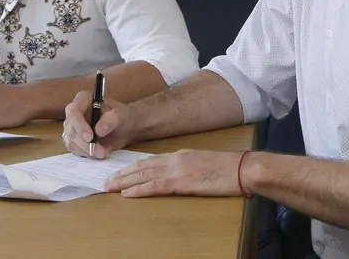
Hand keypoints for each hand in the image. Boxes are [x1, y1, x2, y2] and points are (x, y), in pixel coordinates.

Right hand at [62, 89, 137, 158]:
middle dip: (85, 143)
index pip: (73, 111)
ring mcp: (73, 127)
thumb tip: (99, 130)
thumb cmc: (122, 116)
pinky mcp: (74, 140)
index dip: (79, 125)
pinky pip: (75, 149)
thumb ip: (111, 119)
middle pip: (71, 129)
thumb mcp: (121, 114)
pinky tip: (98, 153)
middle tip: (100, 151)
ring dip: (86, 150)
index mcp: (83, 99)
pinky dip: (86, 153)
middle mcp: (75, 112)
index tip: (90, 137)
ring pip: (72, 141)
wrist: (125, 128)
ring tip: (103, 152)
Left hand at [103, 149, 244, 197]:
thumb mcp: (203, 164)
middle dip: (122, 174)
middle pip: (142, 166)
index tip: (119, 173)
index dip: (132, 167)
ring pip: (143, 175)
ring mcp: (178, 170)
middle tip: (106, 181)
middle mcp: (175, 159)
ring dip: (124, 182)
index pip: (150, 161)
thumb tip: (177, 176)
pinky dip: (139, 189)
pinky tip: (127, 193)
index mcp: (180, 155)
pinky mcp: (182, 182)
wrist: (242, 168)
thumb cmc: (227, 169)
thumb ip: (187, 168)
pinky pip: (155, 186)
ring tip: (109, 187)